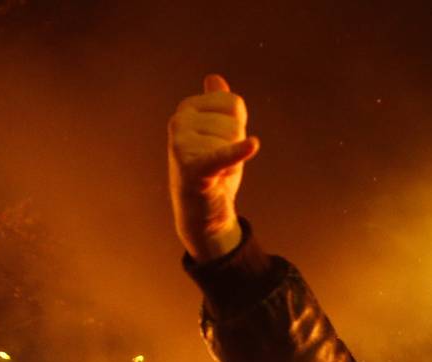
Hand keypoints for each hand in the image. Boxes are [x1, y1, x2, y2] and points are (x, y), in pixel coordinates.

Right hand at [168, 74, 259, 262]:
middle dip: (235, 146)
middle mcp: (179, 121)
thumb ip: (217, 105)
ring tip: (216, 173)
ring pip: (234, 139)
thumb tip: (214, 78)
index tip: (221, 144)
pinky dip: (237, 153)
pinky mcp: (192, 167)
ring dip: (232, 163)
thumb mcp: (217, 133)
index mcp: (187, 109)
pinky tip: (252, 146)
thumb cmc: (212, 169)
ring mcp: (182, 143)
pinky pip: (221, 154)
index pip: (234, 104)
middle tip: (219, 164)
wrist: (202, 213)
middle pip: (235, 123)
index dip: (237, 127)